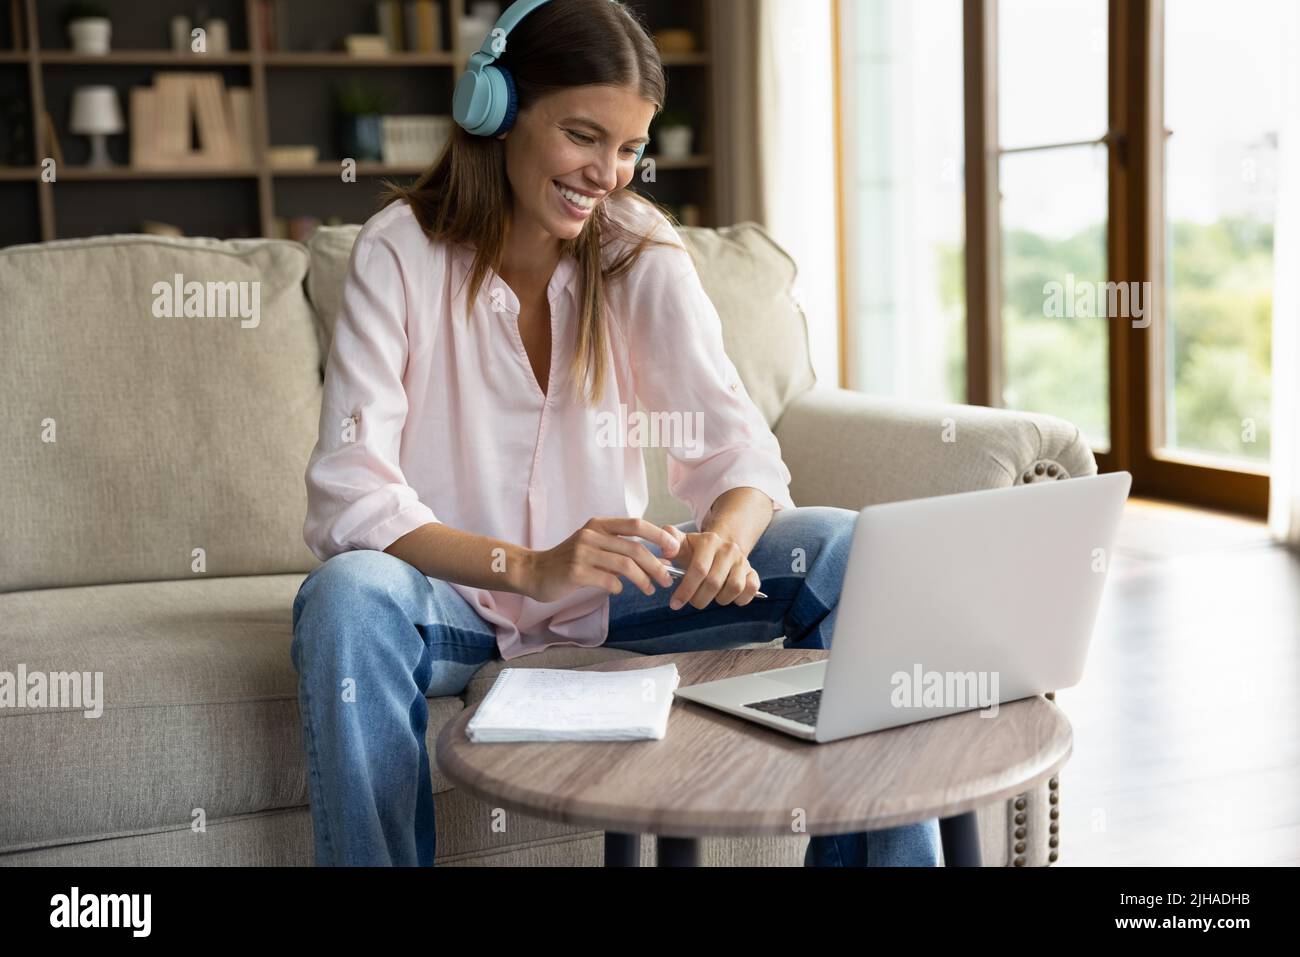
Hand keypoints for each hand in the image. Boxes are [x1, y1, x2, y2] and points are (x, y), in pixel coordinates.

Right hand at [524, 517, 681, 602]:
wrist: (534, 571)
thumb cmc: (569, 561)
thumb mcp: (594, 547)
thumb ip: (621, 550)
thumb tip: (658, 561)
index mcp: (599, 525)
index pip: (636, 524)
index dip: (658, 535)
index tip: (673, 549)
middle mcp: (591, 535)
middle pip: (635, 548)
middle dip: (656, 565)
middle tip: (666, 579)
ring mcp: (583, 552)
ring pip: (625, 565)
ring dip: (643, 580)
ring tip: (650, 589)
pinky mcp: (575, 572)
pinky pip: (608, 581)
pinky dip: (619, 587)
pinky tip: (619, 590)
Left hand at [667, 528, 760, 609]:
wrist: (718, 548)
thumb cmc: (695, 552)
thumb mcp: (680, 543)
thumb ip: (669, 540)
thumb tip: (666, 552)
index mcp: (709, 541)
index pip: (699, 569)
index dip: (686, 590)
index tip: (675, 604)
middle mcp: (728, 549)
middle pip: (714, 582)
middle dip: (700, 598)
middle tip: (694, 602)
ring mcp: (742, 561)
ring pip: (734, 587)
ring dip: (720, 599)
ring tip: (711, 597)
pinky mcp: (752, 571)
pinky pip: (751, 588)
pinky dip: (741, 598)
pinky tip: (728, 597)